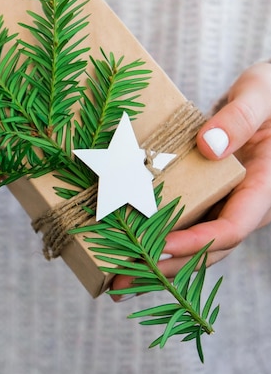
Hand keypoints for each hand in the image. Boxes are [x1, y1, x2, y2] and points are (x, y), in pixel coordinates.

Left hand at [111, 61, 270, 297]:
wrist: (268, 95)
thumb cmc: (270, 92)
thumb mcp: (260, 94)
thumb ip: (240, 118)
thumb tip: (209, 145)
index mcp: (264, 187)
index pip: (233, 227)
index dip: (197, 242)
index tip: (159, 246)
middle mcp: (243, 203)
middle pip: (208, 248)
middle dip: (167, 267)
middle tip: (123, 281)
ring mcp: (225, 203)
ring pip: (194, 244)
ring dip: (158, 263)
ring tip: (117, 281)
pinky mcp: (208, 196)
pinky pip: (185, 223)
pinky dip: (157, 238)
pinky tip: (126, 247)